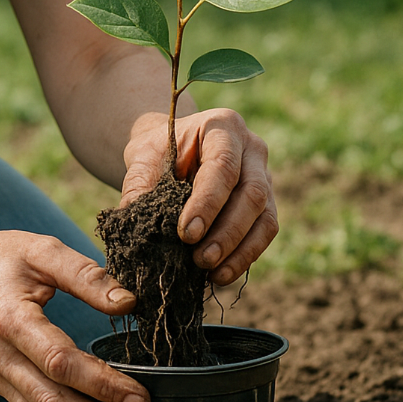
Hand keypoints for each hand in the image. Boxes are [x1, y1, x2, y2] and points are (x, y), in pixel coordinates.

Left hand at [121, 108, 276, 285]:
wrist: (171, 152)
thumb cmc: (158, 152)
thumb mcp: (143, 159)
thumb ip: (140, 186)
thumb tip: (135, 223)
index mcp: (223, 126)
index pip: (223, 166)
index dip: (208, 202)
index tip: (185, 234)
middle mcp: (252, 148)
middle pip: (252, 193)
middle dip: (227, 232)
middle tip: (200, 259)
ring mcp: (265, 175)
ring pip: (265, 217)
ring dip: (240, 250)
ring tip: (212, 274)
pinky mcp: (267, 203)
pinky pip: (265, 232)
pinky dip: (245, 256)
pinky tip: (221, 274)